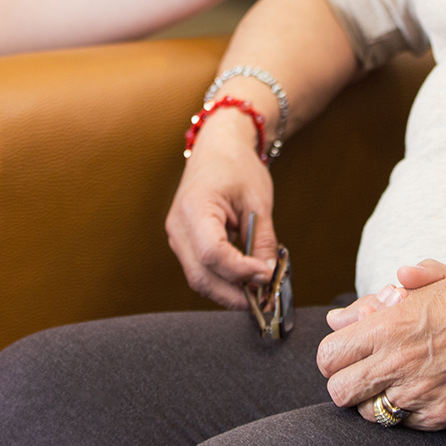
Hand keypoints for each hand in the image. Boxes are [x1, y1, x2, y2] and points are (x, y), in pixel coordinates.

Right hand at [164, 112, 278, 307]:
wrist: (217, 147)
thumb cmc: (237, 166)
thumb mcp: (257, 201)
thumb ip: (262, 240)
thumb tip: (268, 275)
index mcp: (194, 208)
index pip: (212, 254)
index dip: (240, 271)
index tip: (267, 275)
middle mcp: (178, 227)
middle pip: (201, 275)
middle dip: (233, 293)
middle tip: (265, 298)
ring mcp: (177, 237)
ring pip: (199, 278)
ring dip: (228, 291)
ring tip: (258, 292)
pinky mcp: (184, 243)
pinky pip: (200, 270)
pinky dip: (222, 280)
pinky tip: (245, 281)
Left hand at [318, 259, 445, 430]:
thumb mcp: (420, 286)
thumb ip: (373, 302)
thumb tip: (337, 319)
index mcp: (385, 327)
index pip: (329, 356)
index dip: (335, 357)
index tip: (348, 356)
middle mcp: (396, 363)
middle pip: (339, 391)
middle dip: (348, 383)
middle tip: (366, 374)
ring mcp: (417, 393)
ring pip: (368, 413)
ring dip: (376, 400)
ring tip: (397, 383)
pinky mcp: (438, 416)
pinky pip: (403, 425)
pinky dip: (407, 413)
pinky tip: (422, 392)